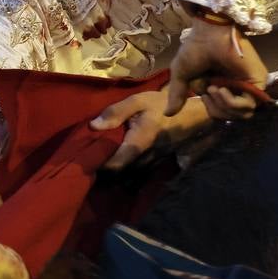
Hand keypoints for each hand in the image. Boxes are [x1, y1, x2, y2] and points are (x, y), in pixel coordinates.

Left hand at [91, 91, 209, 170]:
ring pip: (128, 177)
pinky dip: (126, 172)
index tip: (85, 159)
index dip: (98, 166)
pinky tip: (117, 165)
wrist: (193, 116)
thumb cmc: (163, 106)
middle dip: (103, 172)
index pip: (114, 166)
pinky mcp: (156, 165)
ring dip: (114, 174)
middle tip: (88, 162)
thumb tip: (93, 126)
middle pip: (118, 175)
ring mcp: (152, 165)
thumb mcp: (139, 101)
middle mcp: (145, 159)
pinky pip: (137, 174)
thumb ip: (116, 112)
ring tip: (100, 165)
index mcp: (138, 143)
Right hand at [164, 17, 268, 120]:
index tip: (204, 93)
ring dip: (224, 106)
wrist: (209, 33)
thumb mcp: (181, 75)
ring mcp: (249, 85)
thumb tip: (168, 114)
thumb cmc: (196, 49)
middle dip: (217, 110)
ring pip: (242, 115)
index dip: (212, 109)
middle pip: (232, 117)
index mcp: (223, 87)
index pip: (223, 113)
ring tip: (215, 89)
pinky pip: (249, 105)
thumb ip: (177, 95)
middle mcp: (238, 88)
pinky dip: (232, 103)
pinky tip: (222, 89)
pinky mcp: (258, 82)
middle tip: (209, 91)